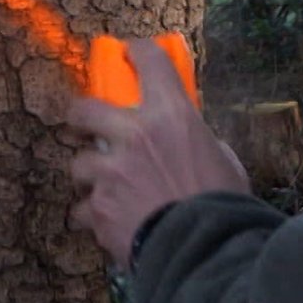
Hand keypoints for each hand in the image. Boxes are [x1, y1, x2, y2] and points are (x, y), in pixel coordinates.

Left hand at [67, 38, 249, 266]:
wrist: (205, 250)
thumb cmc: (223, 204)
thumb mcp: (221, 160)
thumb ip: (196, 143)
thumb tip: (186, 144)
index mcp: (171, 115)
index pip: (149, 60)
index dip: (137, 52)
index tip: (130, 53)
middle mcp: (133, 135)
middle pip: (85, 108)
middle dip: (81, 118)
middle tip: (86, 126)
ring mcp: (110, 171)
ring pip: (79, 163)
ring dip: (91, 176)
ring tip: (107, 189)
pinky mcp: (97, 208)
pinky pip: (82, 209)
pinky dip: (94, 217)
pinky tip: (109, 223)